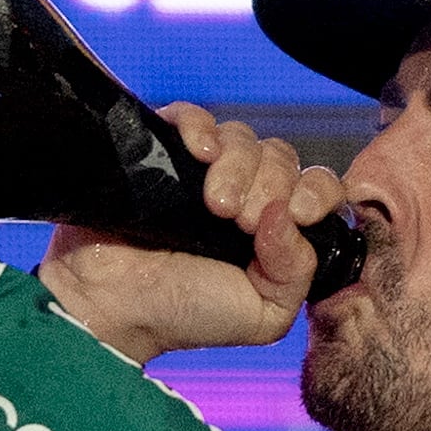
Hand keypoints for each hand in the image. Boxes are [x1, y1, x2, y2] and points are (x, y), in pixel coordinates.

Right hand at [38, 103, 345, 364]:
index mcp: (275, 228)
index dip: (316, 193)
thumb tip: (287, 215)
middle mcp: (245, 193)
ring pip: (243, 137)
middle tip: (237, 222)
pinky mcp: (161, 151)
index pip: (318, 187)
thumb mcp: (263, 314)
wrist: (112, 307)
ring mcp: (202, 171)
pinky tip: (199, 154)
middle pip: (281, 157)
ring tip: (212, 205)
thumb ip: (296, 273)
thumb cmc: (184, 314)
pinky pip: (193, 116)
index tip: (298, 214)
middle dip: (270, 186)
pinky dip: (201, 127)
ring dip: (238, 166)